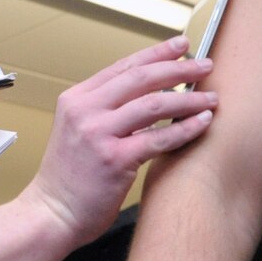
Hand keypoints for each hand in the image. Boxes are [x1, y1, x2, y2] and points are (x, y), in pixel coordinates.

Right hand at [20, 36, 216, 246]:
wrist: (50, 214)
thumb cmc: (69, 179)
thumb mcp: (78, 131)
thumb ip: (105, 111)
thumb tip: (149, 96)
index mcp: (76, 99)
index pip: (123, 66)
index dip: (156, 54)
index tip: (181, 46)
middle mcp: (85, 110)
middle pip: (141, 78)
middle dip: (179, 69)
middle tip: (206, 65)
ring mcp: (98, 133)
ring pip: (155, 104)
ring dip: (189, 99)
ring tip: (212, 98)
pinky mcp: (114, 159)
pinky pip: (159, 138)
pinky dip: (185, 129)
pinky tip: (203, 123)